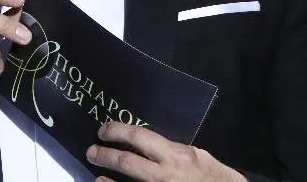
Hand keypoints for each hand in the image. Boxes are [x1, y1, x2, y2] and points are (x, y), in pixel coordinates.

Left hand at [86, 122, 245, 181]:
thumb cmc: (215, 176)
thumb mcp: (197, 155)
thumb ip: (173, 148)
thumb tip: (148, 141)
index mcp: (175, 155)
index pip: (139, 137)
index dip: (117, 130)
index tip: (104, 129)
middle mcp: (164, 173)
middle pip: (126, 161)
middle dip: (105, 154)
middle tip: (91, 150)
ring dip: (106, 176)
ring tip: (95, 171)